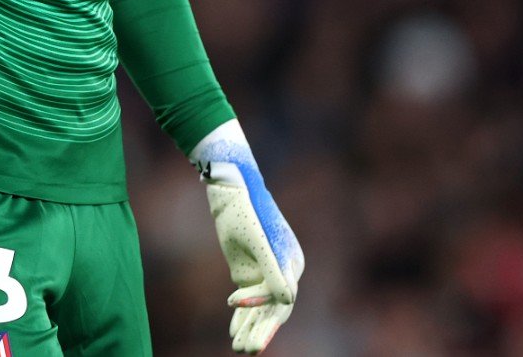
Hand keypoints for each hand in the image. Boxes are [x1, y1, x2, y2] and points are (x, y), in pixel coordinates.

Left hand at [189, 120, 304, 353]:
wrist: (230, 181)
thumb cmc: (244, 206)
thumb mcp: (254, 237)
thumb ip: (272, 269)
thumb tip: (289, 300)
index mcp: (291, 261)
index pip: (282, 296)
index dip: (261, 305)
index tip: (232, 300)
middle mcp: (283, 269)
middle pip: (276, 309)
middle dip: (261, 330)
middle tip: (246, 351)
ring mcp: (265, 271)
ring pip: (261, 308)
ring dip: (251, 328)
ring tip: (239, 349)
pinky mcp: (248, 271)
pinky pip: (248, 301)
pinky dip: (242, 316)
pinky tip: (234, 333)